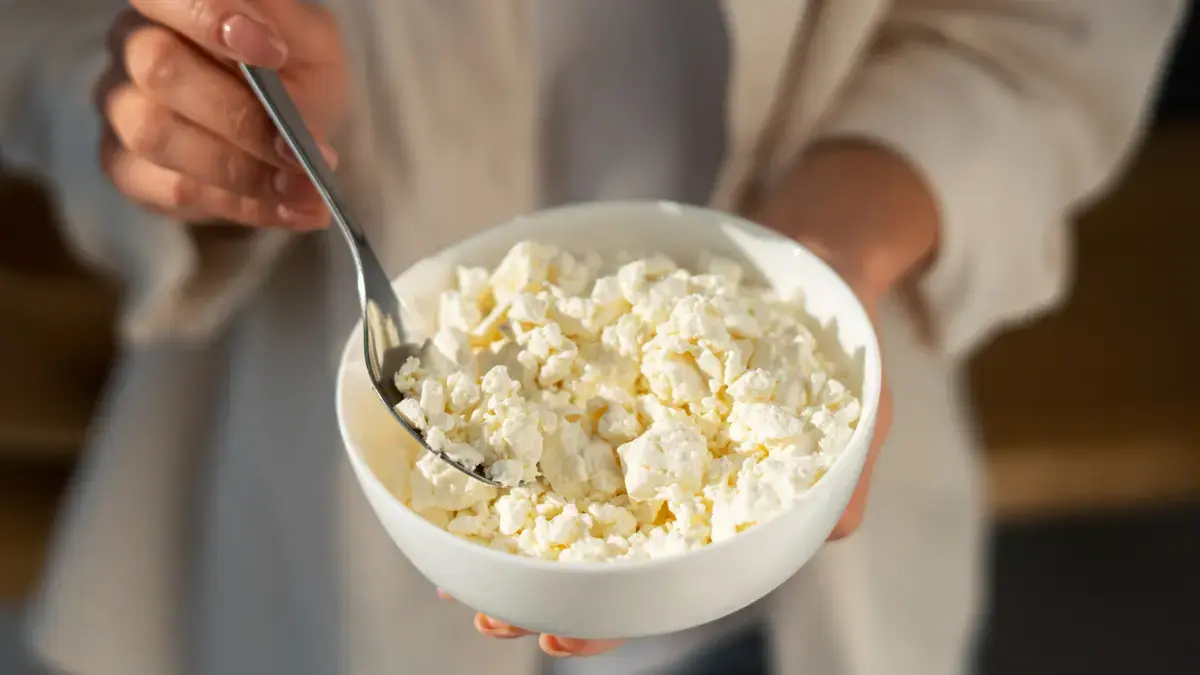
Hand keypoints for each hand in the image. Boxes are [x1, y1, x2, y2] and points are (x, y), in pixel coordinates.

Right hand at [96, 0, 348, 229]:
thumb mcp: (309, 42)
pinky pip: (170, 190)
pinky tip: (292, 208)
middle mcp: (133, 47)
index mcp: (172, 3)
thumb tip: (268, 39)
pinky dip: (243, 205)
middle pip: (159, 70)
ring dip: (243, 171)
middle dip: (241, 117)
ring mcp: (122, 109)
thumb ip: (288, 27)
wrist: (292, 135)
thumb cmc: (295, 76)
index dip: (208, 17)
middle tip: (303, 148)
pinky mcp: (127, 168)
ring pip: (157, 136)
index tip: (272, 51)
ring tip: (307, 189)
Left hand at [469, 140, 937, 655]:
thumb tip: (832, 526)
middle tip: (483, 615)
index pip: (658, 578)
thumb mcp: (862, 407)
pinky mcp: (602, 372)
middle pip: (589, 548)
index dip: (611, 614)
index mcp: (713, 505)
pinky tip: (464, 443)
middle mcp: (662, 476)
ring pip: (557, 488)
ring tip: (450, 557)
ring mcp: (627, 427)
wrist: (812, 260)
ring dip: (503, 527)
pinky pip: (550, 405)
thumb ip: (843, 473)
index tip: (560, 636)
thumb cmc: (835, 346)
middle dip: (535, 586)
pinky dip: (508, 429)